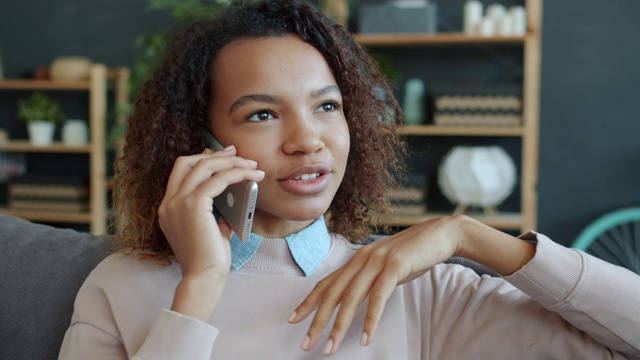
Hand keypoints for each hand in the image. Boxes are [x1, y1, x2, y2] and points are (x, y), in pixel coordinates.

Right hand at [158, 145, 264, 320]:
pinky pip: (218, 179)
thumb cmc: (209, 259)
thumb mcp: (211, 229)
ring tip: (252, 165)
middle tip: (236, 152)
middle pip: (188, 161)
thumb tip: (234, 194)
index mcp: (169, 207)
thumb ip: (216, 211)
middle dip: (214, 154)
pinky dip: (237, 173)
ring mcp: (178, 202)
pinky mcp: (193, 205)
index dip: (202, 159)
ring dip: (231, 162)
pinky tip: (252, 175)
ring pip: (204, 165)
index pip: (181, 171)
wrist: (203, 278)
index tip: (223, 156)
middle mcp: (168, 202)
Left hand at [288, 216, 462, 355]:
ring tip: (329, 348)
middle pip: (332, 294)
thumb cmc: (414, 254)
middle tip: (306, 343)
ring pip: (350, 298)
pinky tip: (364, 338)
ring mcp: (377, 261)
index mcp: (357, 260)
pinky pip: (378, 297)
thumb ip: (370, 279)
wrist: (441, 234)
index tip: (293, 319)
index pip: (327, 283)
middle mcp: (361, 259)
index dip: (309, 302)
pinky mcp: (395, 266)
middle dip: (317, 320)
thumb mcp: (386, 267)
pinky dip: (370, 319)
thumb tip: (355, 298)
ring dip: (339, 326)